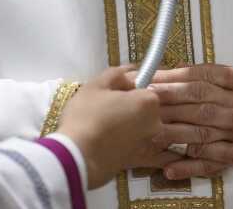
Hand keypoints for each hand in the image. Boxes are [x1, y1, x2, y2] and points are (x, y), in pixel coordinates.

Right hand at [58, 66, 175, 188]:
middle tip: (106, 106)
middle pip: (146, 108)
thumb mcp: (96, 86)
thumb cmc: (86, 116)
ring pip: (140, 126)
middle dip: (130, 105)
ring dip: (127, 123)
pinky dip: (124, 139)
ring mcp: (147, 144)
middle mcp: (155, 123)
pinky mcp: (138, 160)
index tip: (113, 91)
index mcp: (148, 101)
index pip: (147, 87)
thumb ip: (116, 74)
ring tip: (103, 124)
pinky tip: (106, 139)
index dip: (129, 88)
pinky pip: (134, 142)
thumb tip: (129, 71)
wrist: (77, 159)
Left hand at [149, 63, 232, 180]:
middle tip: (143, 96)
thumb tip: (195, 69)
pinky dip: (191, 166)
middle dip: (168, 96)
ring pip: (202, 130)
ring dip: (174, 130)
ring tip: (148, 131)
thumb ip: (227, 75)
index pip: (202, 76)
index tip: (152, 75)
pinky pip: (212, 162)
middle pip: (198, 99)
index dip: (175, 75)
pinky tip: (171, 168)